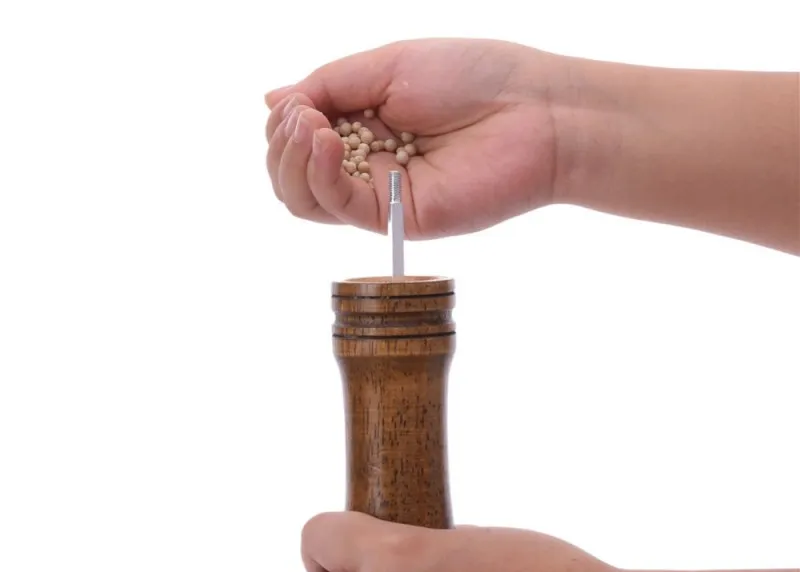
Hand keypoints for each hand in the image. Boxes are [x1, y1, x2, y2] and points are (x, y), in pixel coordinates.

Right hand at [264, 39, 559, 237]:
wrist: (534, 112)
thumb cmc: (473, 78)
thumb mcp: (387, 66)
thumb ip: (329, 87)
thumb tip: (271, 100)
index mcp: (363, 127)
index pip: (299, 141)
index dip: (285, 123)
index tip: (298, 101)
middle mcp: (367, 166)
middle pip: (293, 177)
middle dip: (280, 145)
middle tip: (302, 115)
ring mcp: (381, 195)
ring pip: (306, 200)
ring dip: (290, 160)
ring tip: (310, 126)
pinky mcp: (398, 219)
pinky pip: (339, 207)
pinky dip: (318, 174)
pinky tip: (325, 141)